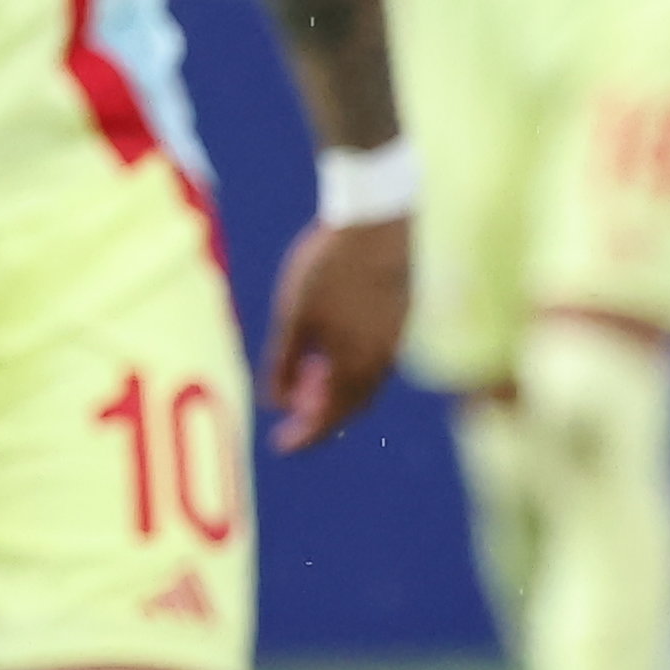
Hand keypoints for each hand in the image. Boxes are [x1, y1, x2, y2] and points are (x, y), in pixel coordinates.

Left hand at [263, 212, 407, 451]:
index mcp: (356, 368)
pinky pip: (373, 360)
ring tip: (304, 383)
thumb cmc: (330, 268)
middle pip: (349, 406)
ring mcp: (394, 341)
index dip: (304, 436)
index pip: (328, 419)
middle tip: (290, 417)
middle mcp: (381, 363)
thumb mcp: (294, 316)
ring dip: (334, 391)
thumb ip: (283, 361)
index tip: (281, 446)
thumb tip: (272, 403)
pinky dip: (349, 368)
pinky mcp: (398, 320)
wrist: (380, 222)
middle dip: (319, 416)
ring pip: (363, 382)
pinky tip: (328, 350)